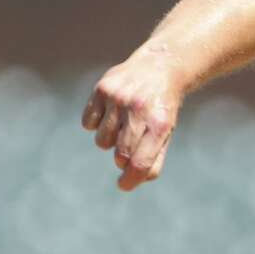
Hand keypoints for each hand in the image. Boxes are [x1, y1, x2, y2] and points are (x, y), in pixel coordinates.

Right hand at [81, 46, 184, 190]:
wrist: (160, 68)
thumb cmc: (162, 107)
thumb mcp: (166, 132)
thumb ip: (154, 158)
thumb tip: (136, 179)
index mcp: (159, 124)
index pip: (140, 162)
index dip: (130, 180)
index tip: (124, 185)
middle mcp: (138, 110)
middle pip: (120, 154)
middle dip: (123, 159)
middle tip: (129, 150)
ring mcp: (118, 98)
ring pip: (102, 141)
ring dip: (110, 141)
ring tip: (123, 126)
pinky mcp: (102, 89)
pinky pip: (88, 123)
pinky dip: (96, 124)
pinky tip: (110, 113)